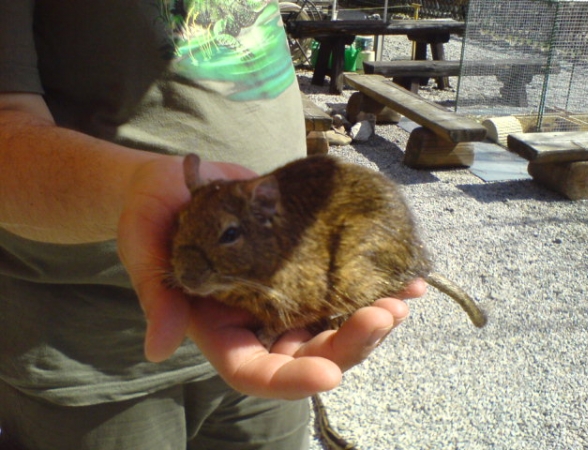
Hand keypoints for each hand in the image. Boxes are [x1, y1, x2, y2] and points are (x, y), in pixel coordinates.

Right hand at [118, 155, 425, 398]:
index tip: (330, 375)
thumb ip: (155, 295)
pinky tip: (409, 277)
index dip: (290, 379)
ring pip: (334, 324)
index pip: (253, 370)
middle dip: (350, 344)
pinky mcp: (305, 265)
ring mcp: (285, 293)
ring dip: (372, 319)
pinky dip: (376, 283)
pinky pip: (342, 283)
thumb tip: (158, 347)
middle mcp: (257, 319)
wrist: (178, 181)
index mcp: (218, 327)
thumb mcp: (143, 247)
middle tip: (385, 316)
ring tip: (403, 297)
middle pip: (308, 353)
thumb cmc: (150, 214)